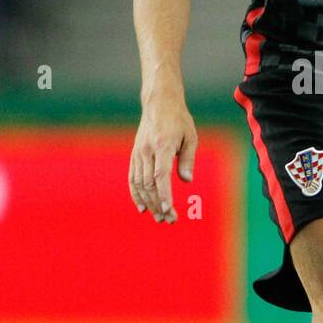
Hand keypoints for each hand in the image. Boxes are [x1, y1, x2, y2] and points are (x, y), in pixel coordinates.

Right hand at [128, 91, 197, 222]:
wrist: (159, 103)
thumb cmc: (179, 120)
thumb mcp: (190, 136)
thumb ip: (188, 159)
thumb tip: (187, 181)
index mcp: (163, 145)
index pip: (161, 175)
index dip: (164, 194)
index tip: (168, 209)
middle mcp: (147, 150)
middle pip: (150, 184)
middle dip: (159, 204)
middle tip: (169, 220)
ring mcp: (138, 153)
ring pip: (140, 184)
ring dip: (149, 203)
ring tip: (159, 218)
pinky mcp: (134, 154)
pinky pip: (132, 178)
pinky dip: (136, 194)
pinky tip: (143, 208)